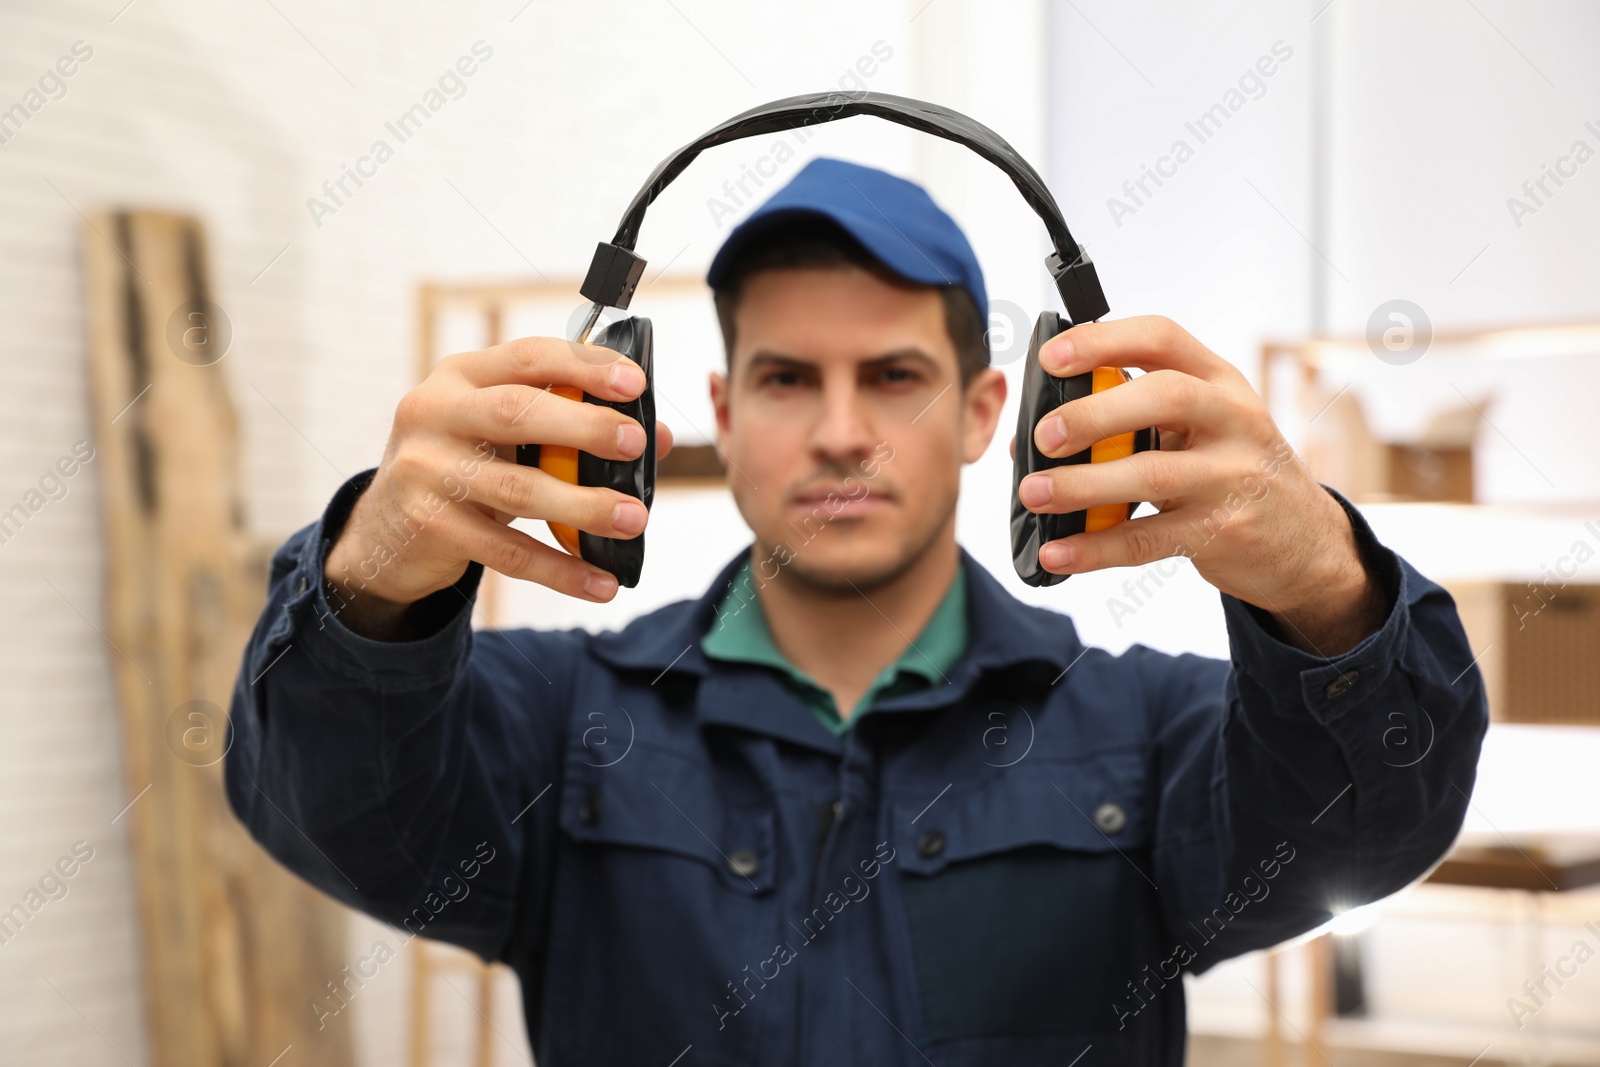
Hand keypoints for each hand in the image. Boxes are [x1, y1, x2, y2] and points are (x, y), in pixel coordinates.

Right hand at [325, 336, 673, 633]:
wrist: (384, 529)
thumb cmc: (465, 465)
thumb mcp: (505, 435)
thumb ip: (571, 428)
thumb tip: (656, 438)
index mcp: (461, 375)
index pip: (527, 357)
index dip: (583, 366)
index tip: (634, 382)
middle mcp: (434, 412)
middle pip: (517, 414)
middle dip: (584, 427)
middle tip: (636, 442)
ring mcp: (426, 470)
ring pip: (517, 489)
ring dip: (583, 507)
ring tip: (634, 519)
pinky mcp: (429, 525)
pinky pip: (506, 552)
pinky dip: (560, 570)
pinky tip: (601, 581)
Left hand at [1011, 316, 1381, 654]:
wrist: (1306, 541)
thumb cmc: (1232, 470)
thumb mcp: (1201, 427)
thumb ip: (1132, 419)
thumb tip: (1032, 437)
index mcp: (1218, 381)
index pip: (1162, 339)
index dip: (1103, 341)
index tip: (1051, 357)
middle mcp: (1233, 420)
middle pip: (1163, 399)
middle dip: (1094, 414)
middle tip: (1043, 436)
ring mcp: (1233, 477)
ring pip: (1153, 475)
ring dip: (1082, 486)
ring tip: (1033, 493)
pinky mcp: (1223, 532)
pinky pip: (1149, 540)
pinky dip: (1097, 547)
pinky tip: (1059, 552)